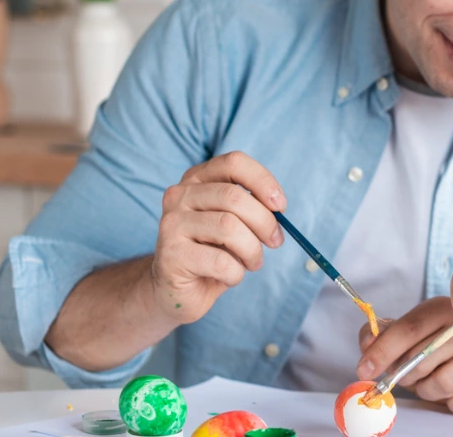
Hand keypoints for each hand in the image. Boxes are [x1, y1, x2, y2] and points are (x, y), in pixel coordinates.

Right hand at [151, 151, 285, 324]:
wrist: (176, 289)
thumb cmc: (212, 252)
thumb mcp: (234, 222)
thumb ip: (252, 208)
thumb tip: (277, 206)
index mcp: (197, 179)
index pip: (233, 162)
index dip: (263, 181)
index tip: (280, 206)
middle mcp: (179, 195)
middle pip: (234, 197)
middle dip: (265, 222)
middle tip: (275, 241)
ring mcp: (171, 224)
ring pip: (229, 228)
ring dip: (252, 251)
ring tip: (253, 263)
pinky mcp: (171, 255)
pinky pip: (221, 262)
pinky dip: (236, 273)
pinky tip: (229, 277)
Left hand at [357, 297, 452, 414]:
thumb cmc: (437, 353)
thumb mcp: (407, 337)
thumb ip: (380, 335)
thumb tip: (368, 343)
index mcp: (441, 309)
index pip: (409, 328)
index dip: (383, 351)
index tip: (365, 370)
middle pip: (421, 357)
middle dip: (404, 376)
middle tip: (406, 378)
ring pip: (441, 383)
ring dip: (427, 391)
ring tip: (432, 383)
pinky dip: (451, 404)